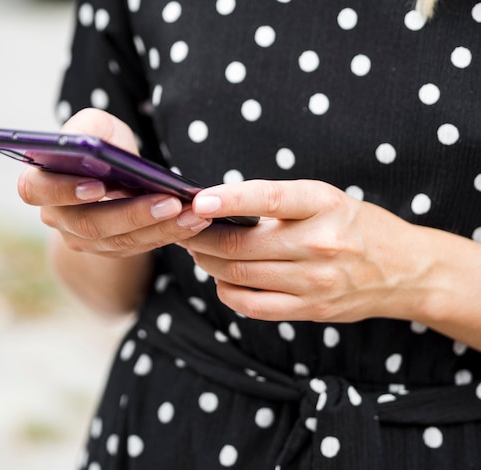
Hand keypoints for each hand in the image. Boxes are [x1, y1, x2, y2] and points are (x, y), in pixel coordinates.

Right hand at [17, 108, 210, 258]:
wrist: (109, 173)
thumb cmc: (101, 143)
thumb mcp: (94, 126)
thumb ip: (87, 130)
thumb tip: (90, 148)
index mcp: (40, 182)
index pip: (37, 190)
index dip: (64, 191)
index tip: (99, 185)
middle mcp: (56, 217)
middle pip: (89, 224)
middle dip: (132, 214)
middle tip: (170, 203)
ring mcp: (81, 240)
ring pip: (119, 241)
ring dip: (159, 228)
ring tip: (193, 214)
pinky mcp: (109, 250)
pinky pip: (138, 248)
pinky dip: (167, 234)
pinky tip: (193, 222)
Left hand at [180, 179, 434, 322]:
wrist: (404, 270)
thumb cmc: (354, 226)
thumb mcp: (325, 201)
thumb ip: (277, 204)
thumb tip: (215, 210)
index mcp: (323, 205)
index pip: (270, 199)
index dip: (230, 199)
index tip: (198, 199)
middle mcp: (319, 244)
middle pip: (241, 245)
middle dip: (200, 237)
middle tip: (183, 228)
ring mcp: (315, 282)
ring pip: (239, 274)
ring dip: (207, 262)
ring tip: (197, 250)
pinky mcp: (311, 310)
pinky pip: (252, 306)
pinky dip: (227, 291)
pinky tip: (222, 278)